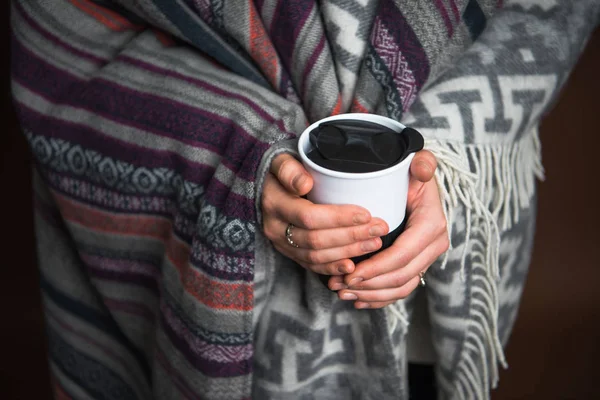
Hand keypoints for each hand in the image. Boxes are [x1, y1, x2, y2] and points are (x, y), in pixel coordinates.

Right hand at [261, 153, 388, 274]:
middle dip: (351, 237)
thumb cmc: (281, 171)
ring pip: (316, 256)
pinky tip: (353, 266)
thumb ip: (290, 170)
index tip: (366, 214)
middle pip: (316, 240)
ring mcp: (282, 244)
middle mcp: (275, 228)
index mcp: (275, 204)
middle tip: (379, 229)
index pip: (310, 216)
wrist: (265, 186)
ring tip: (374, 243)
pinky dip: (333, 268)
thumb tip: (305, 183)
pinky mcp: (290, 253)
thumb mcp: (281, 162)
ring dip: (348, 252)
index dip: (339, 218)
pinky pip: (312, 266)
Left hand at [329, 150, 448, 308]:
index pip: (402, 254)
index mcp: (432, 225)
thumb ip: (422, 162)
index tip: (350, 273)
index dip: (376, 268)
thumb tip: (422, 169)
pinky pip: (400, 290)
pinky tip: (358, 299)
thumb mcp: (417, 164)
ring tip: (342, 293)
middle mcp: (433, 245)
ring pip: (400, 287)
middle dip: (368, 285)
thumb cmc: (410, 175)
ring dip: (371, 295)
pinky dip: (379, 298)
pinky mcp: (417, 266)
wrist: (415, 185)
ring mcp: (426, 258)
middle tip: (339, 285)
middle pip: (400, 276)